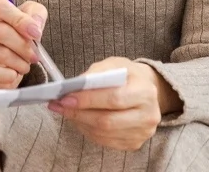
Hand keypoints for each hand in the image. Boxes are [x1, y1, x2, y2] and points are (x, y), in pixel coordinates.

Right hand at [0, 0, 48, 89]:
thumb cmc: (11, 34)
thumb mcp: (27, 17)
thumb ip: (35, 14)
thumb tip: (35, 25)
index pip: (0, 7)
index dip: (20, 20)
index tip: (36, 34)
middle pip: (1, 32)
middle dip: (23, 46)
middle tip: (34, 56)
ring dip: (19, 63)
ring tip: (24, 65)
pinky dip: (8, 75)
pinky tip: (13, 73)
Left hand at [49, 57, 179, 150]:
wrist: (145, 90)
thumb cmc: (127, 76)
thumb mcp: (114, 64)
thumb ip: (95, 74)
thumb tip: (74, 87)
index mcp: (145, 91)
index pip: (114, 99)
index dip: (87, 100)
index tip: (66, 98)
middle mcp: (148, 115)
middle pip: (107, 121)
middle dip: (78, 113)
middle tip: (59, 106)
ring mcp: (142, 132)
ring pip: (103, 134)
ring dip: (80, 123)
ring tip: (66, 111)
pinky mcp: (134, 143)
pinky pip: (105, 141)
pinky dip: (88, 131)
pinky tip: (79, 120)